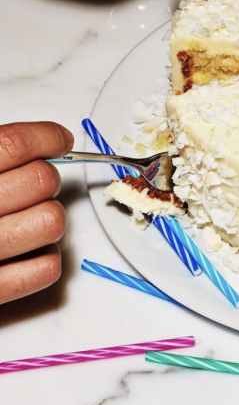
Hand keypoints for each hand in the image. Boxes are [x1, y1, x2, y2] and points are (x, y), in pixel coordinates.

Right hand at [0, 122, 72, 304]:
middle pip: (41, 181)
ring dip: (47, 219)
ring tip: (25, 220)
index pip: (14, 145)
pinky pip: (46, 267)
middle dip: (44, 180)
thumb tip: (38, 144)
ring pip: (51, 221)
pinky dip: (43, 258)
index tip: (59, 139)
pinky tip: (24, 252)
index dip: (46, 137)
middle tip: (31, 186)